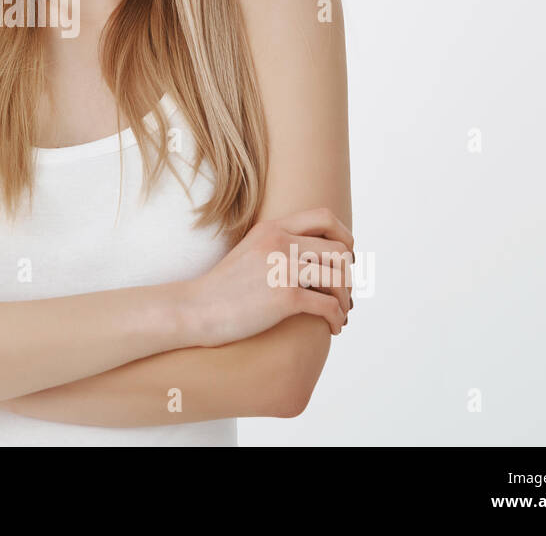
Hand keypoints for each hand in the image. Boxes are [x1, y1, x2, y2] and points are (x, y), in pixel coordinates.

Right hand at [181, 206, 353, 346]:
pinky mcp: (285, 297)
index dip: (344, 236)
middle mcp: (280, 242)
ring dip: (347, 299)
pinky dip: (337, 318)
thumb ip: (277, 246)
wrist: (195, 309)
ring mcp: (283, 268)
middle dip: (350, 275)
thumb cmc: (222, 288)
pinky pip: (329, 305)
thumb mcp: (250, 252)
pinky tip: (333, 327)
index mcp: (272, 228)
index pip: (324, 217)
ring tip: (342, 314)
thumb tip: (312, 260)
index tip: (344, 259)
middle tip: (345, 293)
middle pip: (339, 251)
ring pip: (339, 278)